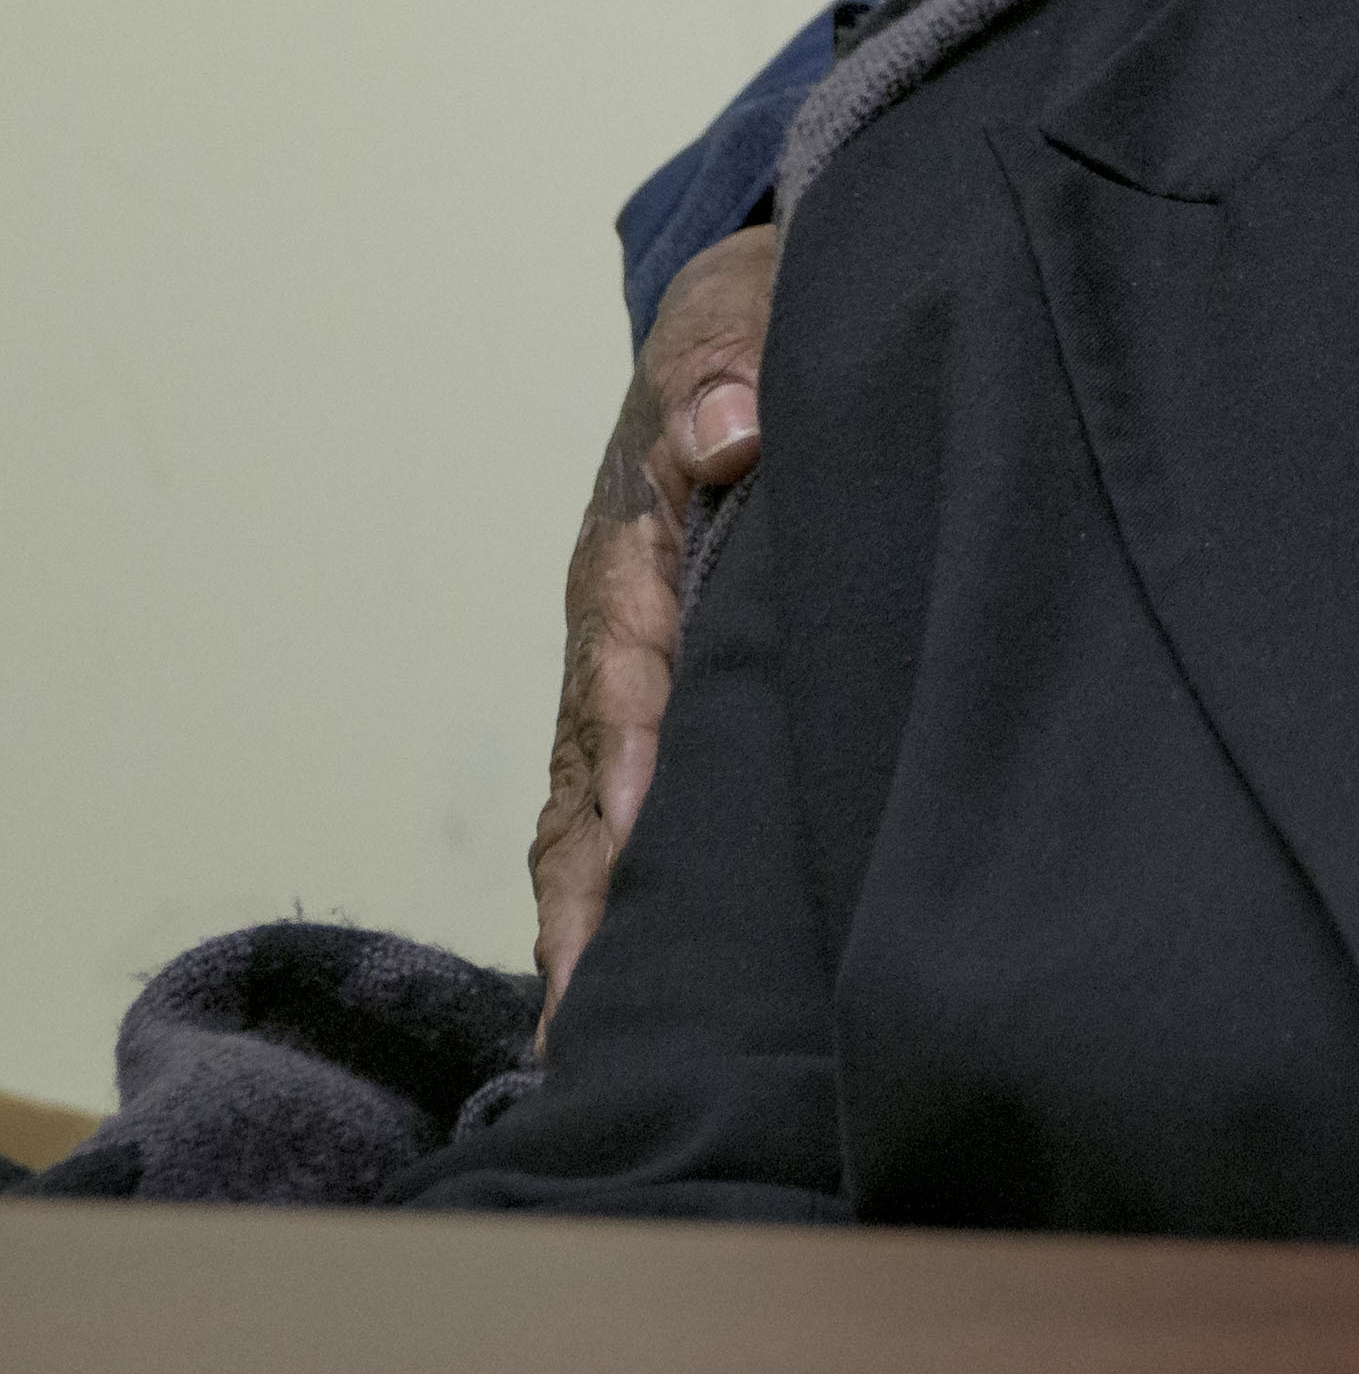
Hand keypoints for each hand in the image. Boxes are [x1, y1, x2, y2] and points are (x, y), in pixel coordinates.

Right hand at [529, 216, 779, 1023]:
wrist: (758, 326)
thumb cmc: (749, 330)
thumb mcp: (737, 311)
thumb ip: (725, 358)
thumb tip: (728, 431)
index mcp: (628, 553)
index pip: (621, 669)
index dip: (631, 754)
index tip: (638, 838)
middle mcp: (621, 641)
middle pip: (589, 790)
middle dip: (586, 905)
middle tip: (595, 1027)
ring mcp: (643, 689)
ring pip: (606, 828)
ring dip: (604, 932)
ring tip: (613, 1062)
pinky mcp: (681, 714)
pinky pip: (648, 822)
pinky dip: (640, 907)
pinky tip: (665, 1002)